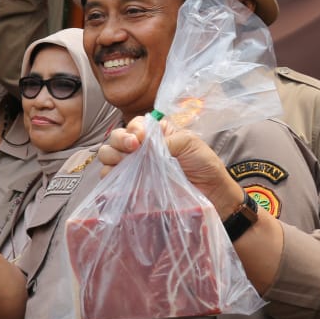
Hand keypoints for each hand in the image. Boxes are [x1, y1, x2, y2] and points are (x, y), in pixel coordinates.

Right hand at [98, 117, 243, 216]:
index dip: (132, 129)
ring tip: (122, 162)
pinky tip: (118, 177)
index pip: (134, 125)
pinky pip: (111, 179)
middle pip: (116, 138)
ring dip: (111, 156)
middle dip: (119, 140)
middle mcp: (141, 149)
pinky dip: (110, 176)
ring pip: (108, 155)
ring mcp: (134, 167)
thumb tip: (140, 144)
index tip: (139, 139)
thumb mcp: (188, 142)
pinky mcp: (130, 186)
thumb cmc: (203, 164)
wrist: (211, 193)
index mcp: (155, 134)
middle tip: (131, 148)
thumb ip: (164, 140)